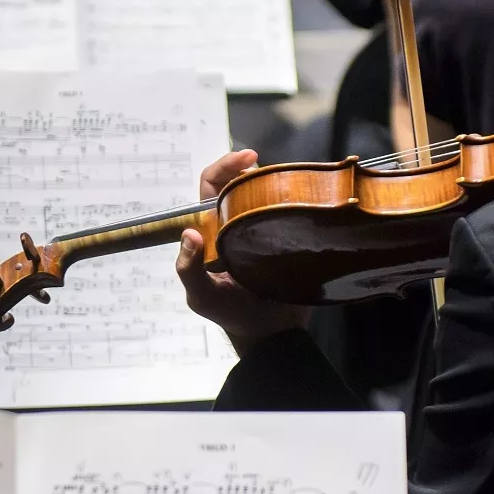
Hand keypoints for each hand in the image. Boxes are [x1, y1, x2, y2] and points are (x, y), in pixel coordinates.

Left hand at [175, 150, 311, 354]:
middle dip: (248, 168)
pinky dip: (295, 200)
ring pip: (265, 194)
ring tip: (285, 183)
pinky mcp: (287, 239)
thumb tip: (189, 232)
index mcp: (212, 233)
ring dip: (273, 181)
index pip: (210, 188)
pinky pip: (289, 211)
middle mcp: (235, 226)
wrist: (274, 335)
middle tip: (263, 165)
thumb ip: (189, 268)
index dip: (224, 168)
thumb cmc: (233, 315)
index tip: (247, 158)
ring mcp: (263, 231)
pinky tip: (305, 199)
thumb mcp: (203, 296)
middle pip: (238, 183)